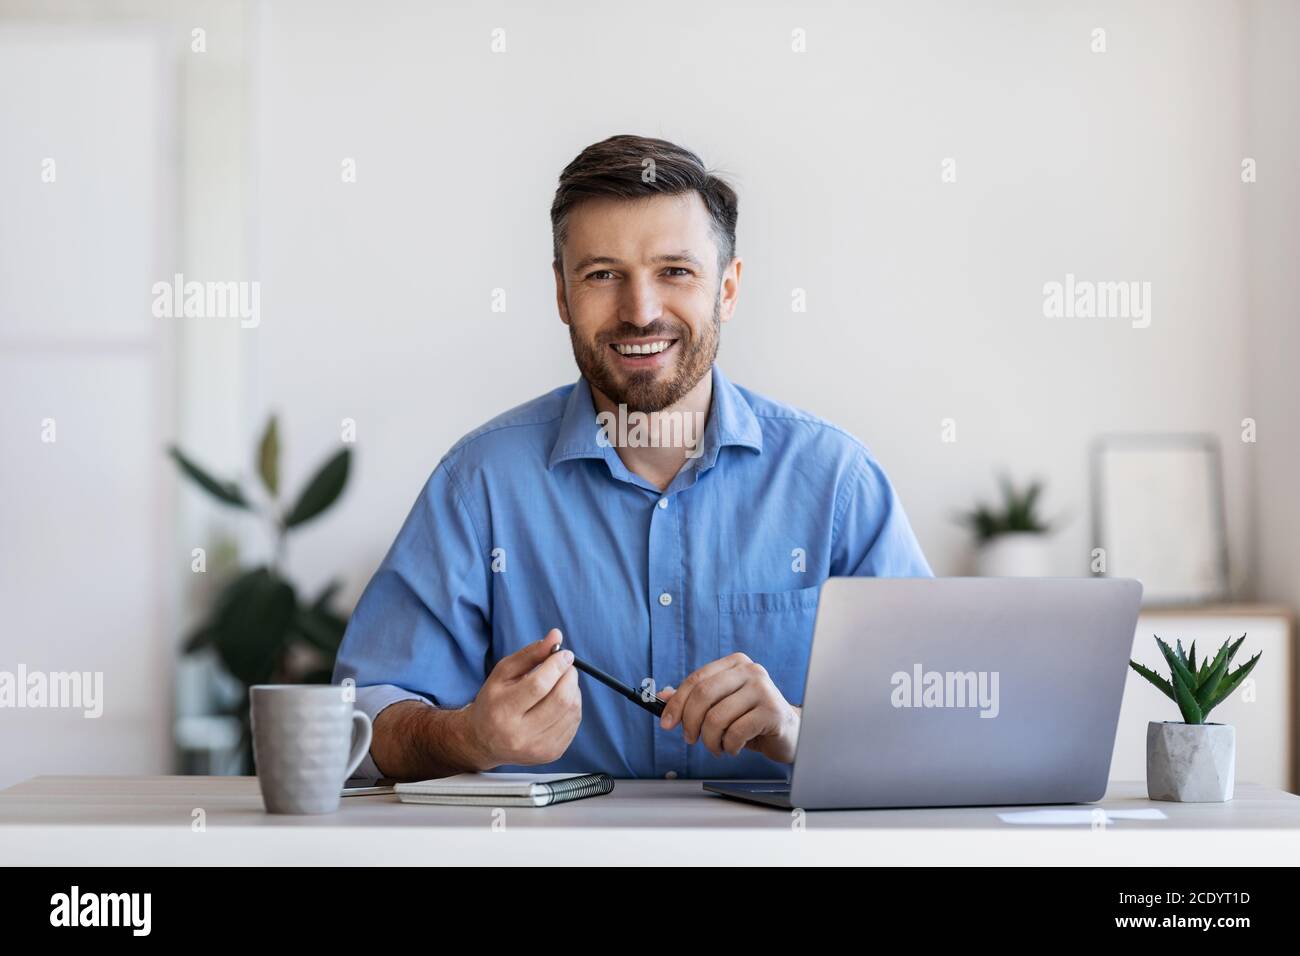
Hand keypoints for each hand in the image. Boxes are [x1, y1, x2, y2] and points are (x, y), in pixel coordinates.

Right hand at [463, 628, 581, 766]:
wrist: (484, 741)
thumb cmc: (493, 702)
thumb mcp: (504, 673)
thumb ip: (531, 653)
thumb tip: (556, 636)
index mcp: (502, 711)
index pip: (539, 685)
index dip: (557, 665)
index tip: (564, 654)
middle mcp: (519, 734)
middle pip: (561, 699)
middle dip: (569, 676)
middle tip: (566, 666)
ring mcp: (537, 747)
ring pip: (572, 710)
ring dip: (573, 690)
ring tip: (560, 684)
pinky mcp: (551, 754)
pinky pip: (574, 723)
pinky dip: (573, 706)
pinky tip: (560, 702)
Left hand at [657, 653, 800, 763]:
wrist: (789, 732)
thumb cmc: (752, 717)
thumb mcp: (722, 705)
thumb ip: (695, 699)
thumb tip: (663, 696)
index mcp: (734, 663)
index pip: (696, 679)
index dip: (676, 703)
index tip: (666, 723)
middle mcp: (750, 670)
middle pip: (703, 695)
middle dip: (690, 722)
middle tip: (691, 739)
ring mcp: (763, 689)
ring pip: (716, 717)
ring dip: (710, 740)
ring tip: (717, 746)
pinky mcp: (772, 711)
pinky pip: (735, 733)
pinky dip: (728, 747)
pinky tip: (734, 747)